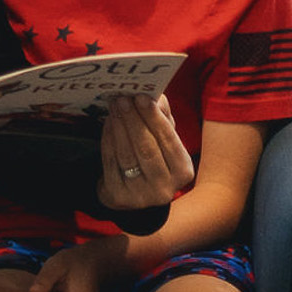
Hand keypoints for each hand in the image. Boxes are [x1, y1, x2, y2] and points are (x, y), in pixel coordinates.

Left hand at [96, 93, 193, 214]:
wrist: (132, 191)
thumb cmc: (153, 159)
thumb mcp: (164, 141)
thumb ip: (163, 118)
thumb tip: (156, 95)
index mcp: (183, 172)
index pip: (169, 141)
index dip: (154, 118)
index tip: (142, 97)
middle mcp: (165, 188)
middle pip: (147, 148)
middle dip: (133, 120)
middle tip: (123, 99)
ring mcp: (141, 196)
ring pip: (127, 155)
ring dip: (119, 127)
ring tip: (114, 107)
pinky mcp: (119, 196)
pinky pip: (111, 163)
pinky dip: (108, 140)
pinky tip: (108, 123)